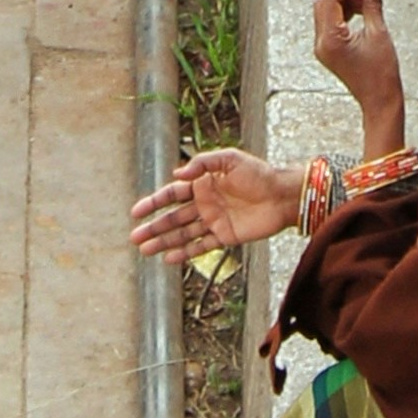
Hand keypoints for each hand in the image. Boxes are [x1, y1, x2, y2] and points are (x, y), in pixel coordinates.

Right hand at [130, 148, 300, 258]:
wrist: (283, 195)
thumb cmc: (258, 173)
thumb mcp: (229, 159)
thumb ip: (202, 164)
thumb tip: (177, 174)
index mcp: (203, 183)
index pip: (172, 194)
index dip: (154, 203)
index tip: (136, 212)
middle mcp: (205, 203)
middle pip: (174, 217)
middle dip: (154, 227)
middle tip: (134, 237)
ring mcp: (214, 221)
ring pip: (183, 233)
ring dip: (164, 241)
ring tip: (145, 250)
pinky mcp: (225, 236)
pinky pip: (200, 246)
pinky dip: (185, 253)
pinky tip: (169, 259)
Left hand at [311, 0, 407, 148]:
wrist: (380, 102)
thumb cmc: (382, 73)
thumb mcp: (378, 33)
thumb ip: (373, 3)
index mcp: (329, 40)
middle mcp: (320, 43)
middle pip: (324, 3)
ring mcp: (322, 48)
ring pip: (327, 11)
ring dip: (346, 1)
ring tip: (369, 0)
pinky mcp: (329, 50)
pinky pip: (331, 23)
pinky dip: (345, 12)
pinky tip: (362, 11)